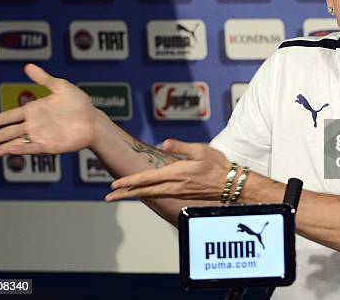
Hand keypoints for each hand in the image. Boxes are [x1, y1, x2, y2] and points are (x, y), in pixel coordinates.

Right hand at [0, 64, 97, 159]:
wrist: (94, 120)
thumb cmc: (79, 104)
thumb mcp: (61, 87)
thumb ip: (44, 79)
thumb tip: (27, 66)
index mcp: (34, 110)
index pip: (9, 116)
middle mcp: (34, 125)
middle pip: (7, 132)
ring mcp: (41, 136)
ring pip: (15, 143)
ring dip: (0, 149)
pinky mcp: (50, 146)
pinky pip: (32, 148)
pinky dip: (21, 149)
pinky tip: (10, 150)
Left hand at [105, 139, 231, 201]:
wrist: (230, 184)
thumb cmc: (217, 165)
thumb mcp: (200, 150)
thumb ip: (180, 147)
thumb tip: (162, 143)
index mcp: (176, 173)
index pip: (147, 179)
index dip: (129, 182)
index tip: (114, 185)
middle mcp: (174, 186)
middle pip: (144, 191)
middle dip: (125, 194)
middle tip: (109, 197)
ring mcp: (177, 192)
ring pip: (151, 194)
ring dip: (134, 194)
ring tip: (121, 195)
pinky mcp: (182, 194)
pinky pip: (159, 195)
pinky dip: (147, 194)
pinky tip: (143, 192)